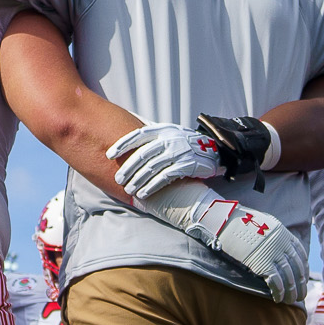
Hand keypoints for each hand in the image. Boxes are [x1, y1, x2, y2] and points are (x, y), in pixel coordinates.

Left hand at [107, 124, 221, 201]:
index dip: (122, 144)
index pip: (137, 135)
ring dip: (138, 180)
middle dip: (128, 168)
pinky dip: (151, 186)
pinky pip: (164, 177)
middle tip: (118, 179)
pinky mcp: (186, 165)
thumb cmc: (185, 145)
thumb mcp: (169, 135)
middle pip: (142, 155)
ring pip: (151, 167)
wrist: (214, 151)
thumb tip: (127, 143)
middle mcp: (169, 139)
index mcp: (162, 130)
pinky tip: (143, 194)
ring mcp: (178, 152)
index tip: (109, 154)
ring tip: (129, 190)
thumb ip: (152, 138)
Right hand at [172, 196, 308, 302]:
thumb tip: (276, 246)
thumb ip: (273, 236)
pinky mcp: (263, 264)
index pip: (301, 255)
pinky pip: (276, 282)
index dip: (303, 269)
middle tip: (300, 295)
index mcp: (284, 235)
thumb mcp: (264, 223)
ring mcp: (274, 255)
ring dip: (291, 292)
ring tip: (290, 301)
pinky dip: (279, 292)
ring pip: (290, 278)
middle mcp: (283, 245)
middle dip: (301, 284)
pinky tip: (278, 299)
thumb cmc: (240, 222)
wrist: (226, 221)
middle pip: (298, 269)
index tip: (303, 278)